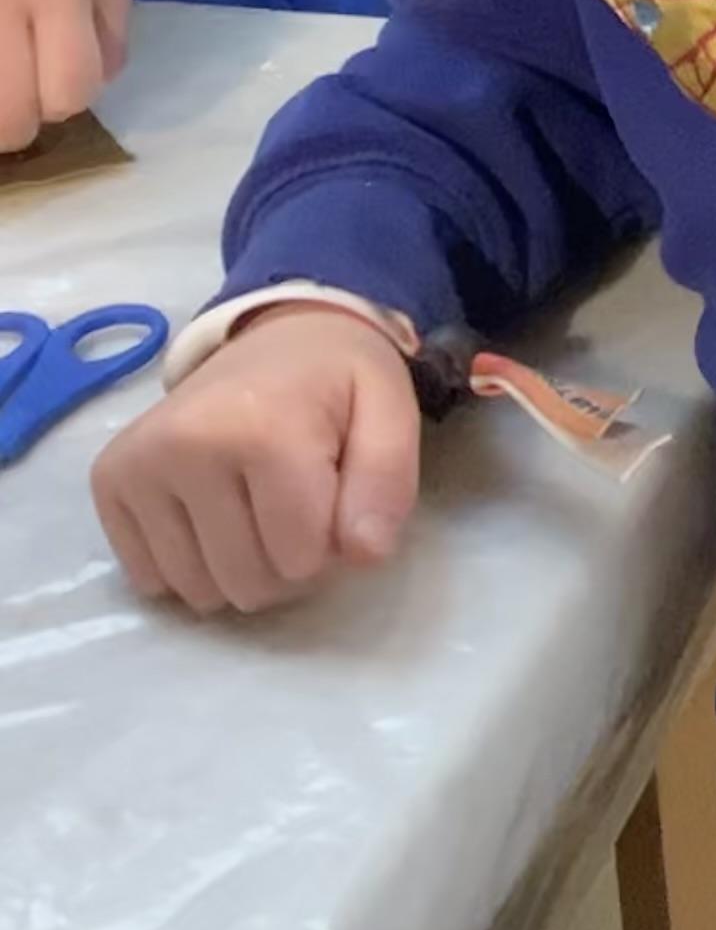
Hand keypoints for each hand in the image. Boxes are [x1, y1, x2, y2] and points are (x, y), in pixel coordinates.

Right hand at [90, 308, 422, 616]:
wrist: (278, 337)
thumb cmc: (338, 384)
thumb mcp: (391, 414)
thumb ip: (387, 483)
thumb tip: (364, 554)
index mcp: (262, 426)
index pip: (301, 558)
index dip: (332, 547)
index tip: (335, 500)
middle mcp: (185, 444)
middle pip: (247, 583)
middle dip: (286, 566)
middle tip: (297, 508)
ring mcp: (138, 464)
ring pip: (198, 592)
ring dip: (238, 571)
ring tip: (257, 510)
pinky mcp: (109, 481)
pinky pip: (151, 581)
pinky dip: (190, 566)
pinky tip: (213, 516)